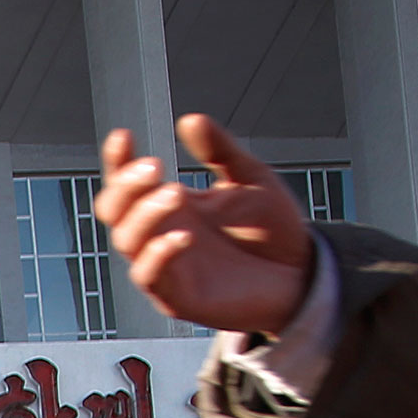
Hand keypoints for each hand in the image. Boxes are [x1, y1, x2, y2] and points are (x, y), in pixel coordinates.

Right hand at [95, 114, 316, 334]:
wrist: (303, 275)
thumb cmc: (274, 232)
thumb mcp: (251, 178)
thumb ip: (220, 151)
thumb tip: (192, 120)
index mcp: (172, 206)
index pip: (126, 184)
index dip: (117, 161)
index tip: (124, 137)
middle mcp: (160, 235)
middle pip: (114, 210)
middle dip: (126, 186)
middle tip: (154, 167)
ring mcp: (166, 266)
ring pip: (127, 241)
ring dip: (144, 215)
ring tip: (176, 194)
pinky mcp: (177, 297)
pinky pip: (150, 277)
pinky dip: (159, 255)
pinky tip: (183, 236)